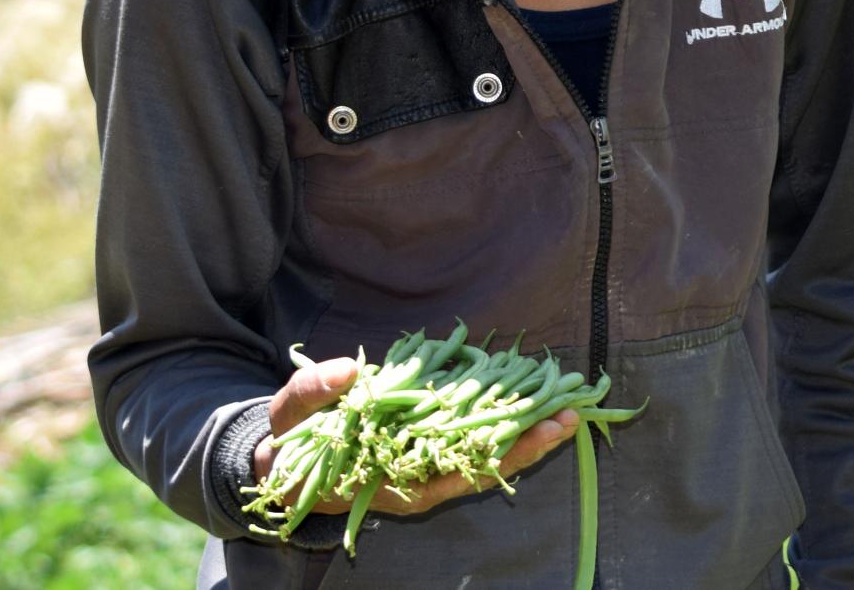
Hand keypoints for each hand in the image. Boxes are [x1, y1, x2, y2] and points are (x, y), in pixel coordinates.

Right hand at [252, 356, 580, 518]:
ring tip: (567, 408)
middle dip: (528, 443)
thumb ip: (311, 395)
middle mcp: (420, 480)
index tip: (538, 432)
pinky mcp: (426, 442)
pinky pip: (471, 437)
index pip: (458, 474)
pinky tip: (530, 398)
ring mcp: (426, 464)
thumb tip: (346, 370)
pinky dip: (501, 420)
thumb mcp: (290, 419)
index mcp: (393, 482)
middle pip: (483, 466)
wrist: (284, 462)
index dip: (500, 455)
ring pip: (484, 454)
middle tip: (570, 416)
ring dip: (524, 432)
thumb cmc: (290, 443)